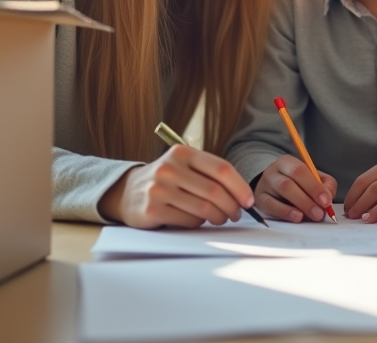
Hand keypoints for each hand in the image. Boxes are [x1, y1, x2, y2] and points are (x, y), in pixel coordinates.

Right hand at [97, 146, 255, 228]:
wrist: (128, 192)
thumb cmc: (166, 180)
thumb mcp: (184, 166)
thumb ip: (209, 174)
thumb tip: (242, 195)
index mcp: (183, 152)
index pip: (221, 169)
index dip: (240, 187)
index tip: (249, 201)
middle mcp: (170, 168)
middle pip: (215, 191)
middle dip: (232, 206)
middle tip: (237, 214)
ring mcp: (160, 188)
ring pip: (204, 208)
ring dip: (219, 217)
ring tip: (221, 218)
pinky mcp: (153, 209)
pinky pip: (189, 220)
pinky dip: (200, 223)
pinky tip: (199, 220)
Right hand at [254, 154, 338, 222]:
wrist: (271, 188)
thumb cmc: (296, 183)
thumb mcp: (312, 179)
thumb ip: (324, 184)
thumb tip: (328, 196)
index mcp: (288, 162)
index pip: (301, 171)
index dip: (314, 186)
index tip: (326, 201)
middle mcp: (274, 170)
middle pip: (289, 182)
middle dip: (307, 199)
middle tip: (319, 213)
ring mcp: (265, 185)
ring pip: (281, 192)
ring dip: (298, 205)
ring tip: (311, 216)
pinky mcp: (260, 199)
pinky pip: (270, 205)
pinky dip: (284, 212)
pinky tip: (296, 217)